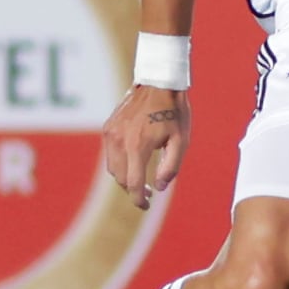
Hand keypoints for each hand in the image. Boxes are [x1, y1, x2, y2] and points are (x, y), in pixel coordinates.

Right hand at [102, 84, 189, 210]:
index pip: (133, 183)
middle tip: (148, 192)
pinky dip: (119, 163)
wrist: (158, 83)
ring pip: (112, 168)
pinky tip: (134, 161)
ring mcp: (111, 134)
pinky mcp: (108, 127)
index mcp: (138, 146)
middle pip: (121, 179)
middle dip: (133, 190)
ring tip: (141, 179)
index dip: (139, 199)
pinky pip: (109, 154)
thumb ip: (171, 167)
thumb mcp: (181, 141)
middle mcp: (120, 141)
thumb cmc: (175, 112)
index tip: (146, 205)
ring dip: (125, 178)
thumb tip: (159, 187)